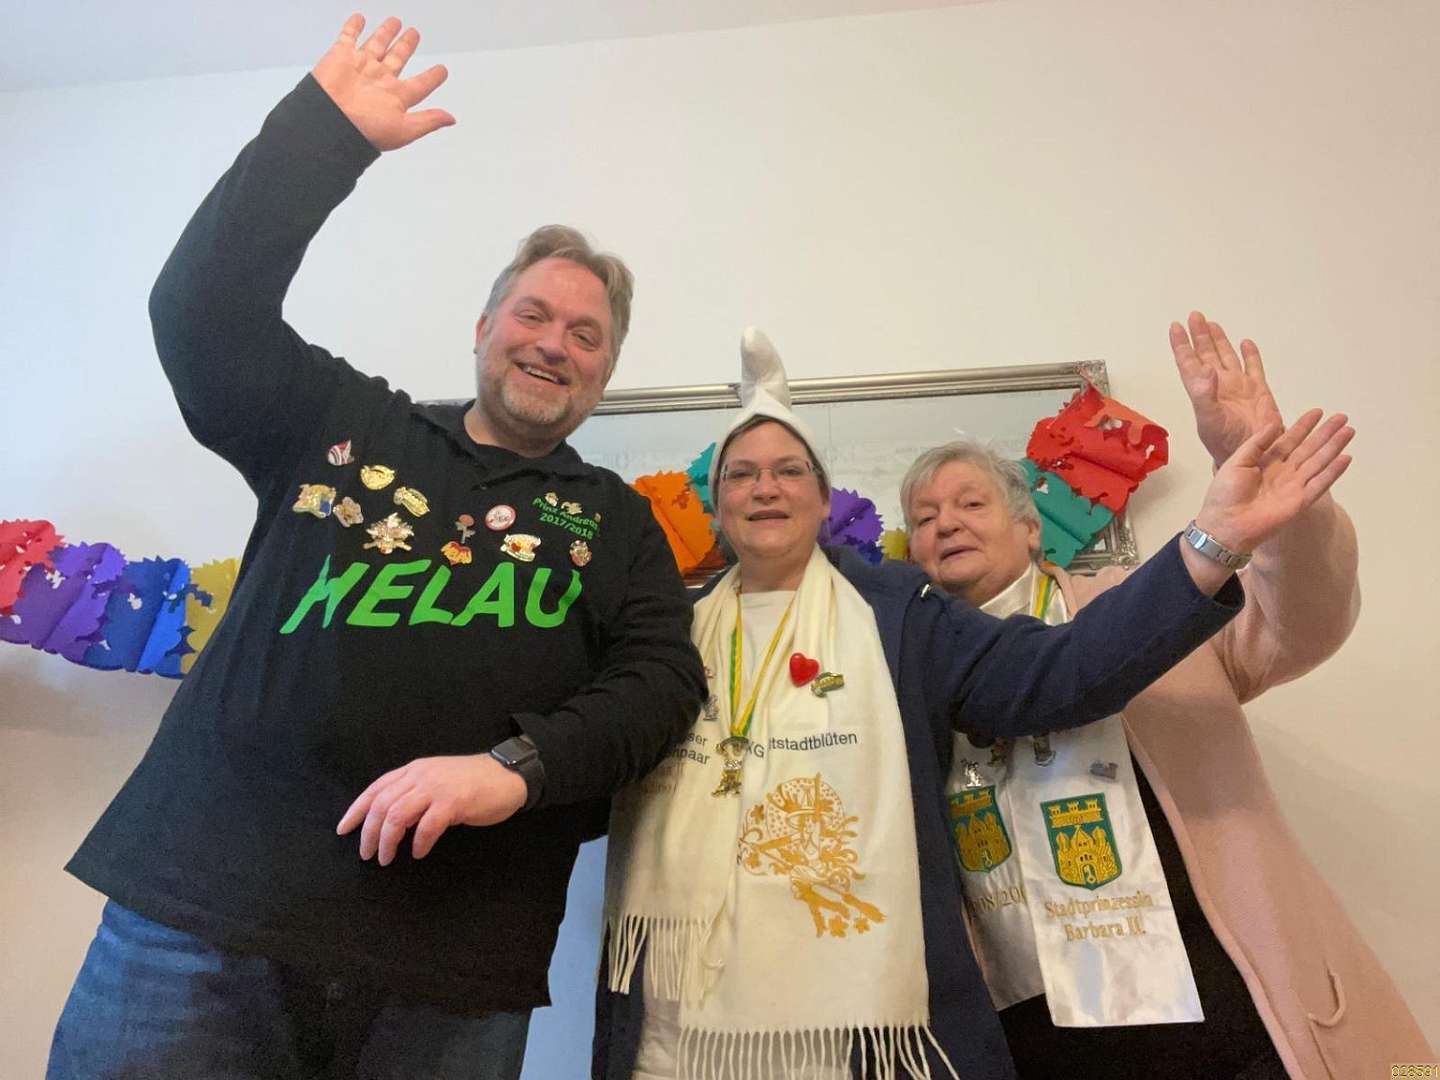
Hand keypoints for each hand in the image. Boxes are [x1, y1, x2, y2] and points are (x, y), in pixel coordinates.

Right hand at [312, 14, 454, 150]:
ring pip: (377, 44)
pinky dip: (353, 27)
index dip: (432, 77)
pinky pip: (348, 37)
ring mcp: (360, 67)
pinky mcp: (341, 56)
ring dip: (385, 33)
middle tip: (414, 34)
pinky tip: (359, 19)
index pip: (420, 85)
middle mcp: (379, 80)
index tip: (442, 70)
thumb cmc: (364, 130)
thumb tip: (450, 119)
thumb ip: (427, 121)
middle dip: (406, 46)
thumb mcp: (404, 129)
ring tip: (395, 22)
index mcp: (395, 97)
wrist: (329, 122)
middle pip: (397, 58)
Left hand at [336, 754, 525, 864]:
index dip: (356, 811)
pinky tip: (419, 854)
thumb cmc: (472, 782)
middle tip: (367, 854)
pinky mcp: (454, 802)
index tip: (344, 830)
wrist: (508, 776)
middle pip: (382, 805)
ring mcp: (437, 788)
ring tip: (386, 859)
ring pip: (397, 815)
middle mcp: (420, 776)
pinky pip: (427, 827)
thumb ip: (414, 795)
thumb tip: (390, 822)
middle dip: (369, 833)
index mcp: (413, 770)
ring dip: (387, 841)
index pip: (375, 789)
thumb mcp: (436, 781)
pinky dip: (419, 843)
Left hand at [1170, 311, 1282, 467]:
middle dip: (1200, 335)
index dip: (1182, 344)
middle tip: (1194, 315)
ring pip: (1227, 357)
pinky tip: (1245, 343)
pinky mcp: (1258, 390)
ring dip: (1219, 341)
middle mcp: (1219, 385)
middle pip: (1206, 354)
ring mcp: (1239, 386)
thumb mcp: (1211, 419)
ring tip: (1212, 324)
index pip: (1189, 362)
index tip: (1175, 326)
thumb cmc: (1226, 443)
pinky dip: (1250, 355)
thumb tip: (1204, 368)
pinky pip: (1253, 367)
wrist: (1252, 454)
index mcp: (1203, 391)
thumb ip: (1204, 394)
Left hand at [1193, 409, 1353, 554]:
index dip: (1303, 426)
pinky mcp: (1300, 502)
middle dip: (1325, 433)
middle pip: (1309, 449)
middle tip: (1342, 417)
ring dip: (1334, 447)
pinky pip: (1320, 484)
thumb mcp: (1236, 462)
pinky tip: (1346, 458)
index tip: (1318, 411)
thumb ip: (1256, 443)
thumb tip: (1274, 423)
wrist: (1225, 524)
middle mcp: (1283, 472)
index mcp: (1266, 462)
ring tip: (1349, 431)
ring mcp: (1293, 487)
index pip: (1289, 440)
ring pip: (1319, 462)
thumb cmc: (1225, 493)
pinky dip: (1333, 472)